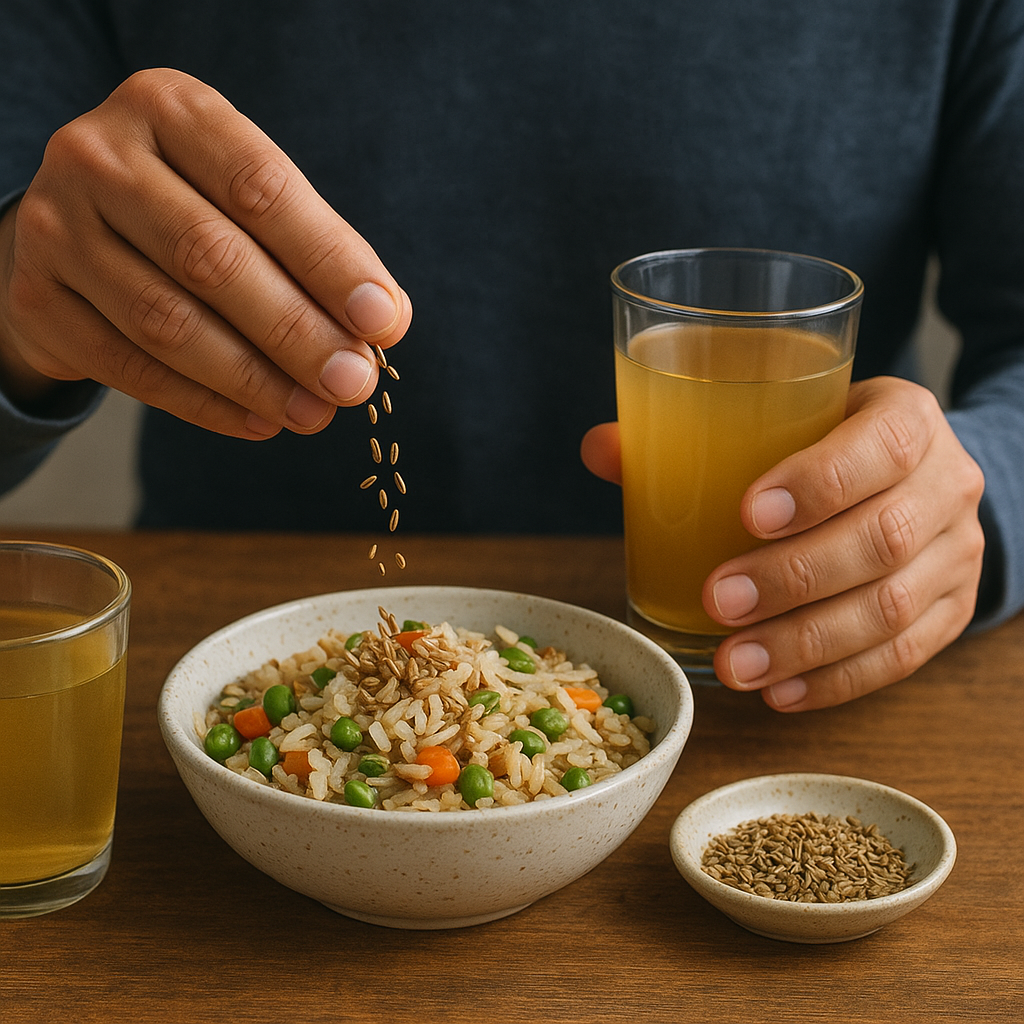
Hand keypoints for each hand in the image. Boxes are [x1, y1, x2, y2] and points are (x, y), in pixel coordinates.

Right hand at [0, 69, 410, 436]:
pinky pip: (131, 368)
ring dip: (255, 379)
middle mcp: (100, 156)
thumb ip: (316, 251)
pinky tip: (260, 422)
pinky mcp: (38, 300)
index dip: (328, 261)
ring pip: (168, 321)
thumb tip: (383, 321)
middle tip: (353, 383)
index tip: (382, 321)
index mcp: (169, 109)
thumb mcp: (249, 201)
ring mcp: (56, 228)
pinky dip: (205, 404)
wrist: (80, 230)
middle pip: (211, 257)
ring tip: (316, 413)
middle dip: (296, 331)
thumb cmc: (193, 210)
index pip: (261, 188)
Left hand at [581, 376, 985, 710]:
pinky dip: (837, 681)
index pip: (881, 446)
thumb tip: (599, 450)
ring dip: (806, 645)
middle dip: (794, 578)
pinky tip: (780, 692)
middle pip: (883, 537)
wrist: (916, 480)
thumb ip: (690, 434)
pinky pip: (905, 657)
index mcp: (905, 420)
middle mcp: (947, 483)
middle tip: (720, 602)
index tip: (748, 515)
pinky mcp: (952, 611)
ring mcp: (957, 554)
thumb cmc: (826, 446)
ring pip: (893, 608)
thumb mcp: (783, 421)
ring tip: (734, 665)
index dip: (820, 482)